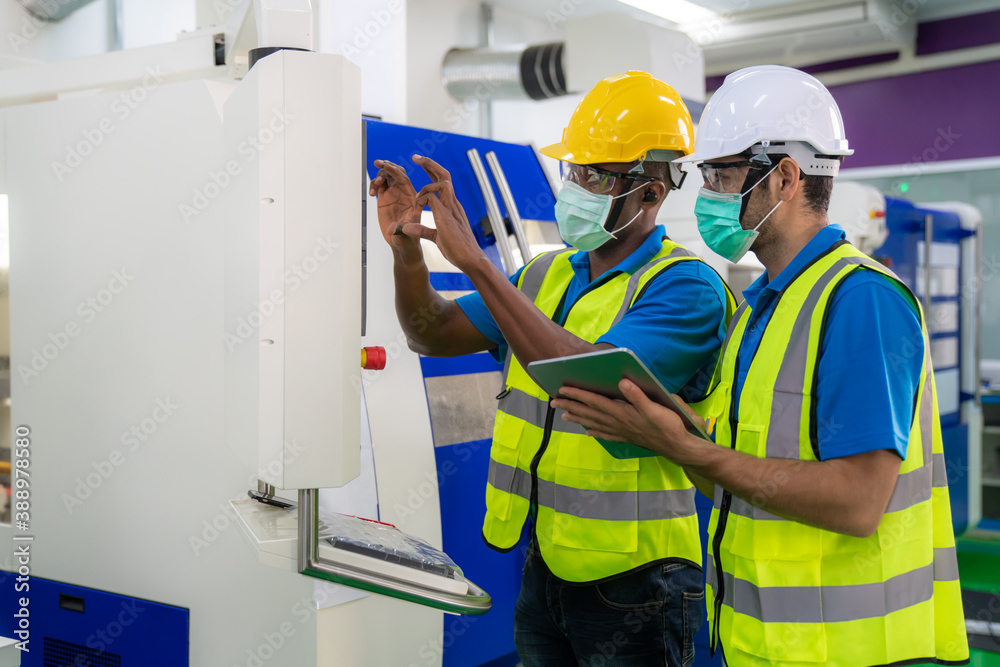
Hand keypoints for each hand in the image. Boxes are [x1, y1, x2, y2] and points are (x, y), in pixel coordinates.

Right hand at [369, 159, 421, 251]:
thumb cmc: (408, 237)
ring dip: (379, 176)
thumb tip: (392, 230)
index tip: (386, 166)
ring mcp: (394, 194)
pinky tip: (372, 193)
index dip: (394, 170)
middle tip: (378, 163)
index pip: (403, 178)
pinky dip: (374, 184)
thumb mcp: (406, 233)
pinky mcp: (385, 198)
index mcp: (412, 196)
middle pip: (395, 172)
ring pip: (387, 176)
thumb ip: (399, 229)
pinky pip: (379, 185)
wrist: (402, 242)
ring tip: (375, 188)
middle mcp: (403, 193)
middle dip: (387, 166)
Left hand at [408, 155, 488, 271]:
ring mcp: (452, 208)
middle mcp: (454, 204)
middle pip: (445, 175)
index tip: (420, 164)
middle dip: (429, 164)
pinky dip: (423, 199)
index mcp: (452, 207)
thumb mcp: (436, 238)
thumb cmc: (458, 251)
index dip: (432, 171)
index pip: (443, 182)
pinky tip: (418, 208)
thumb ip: (423, 230)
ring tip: (418, 196)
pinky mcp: (446, 216)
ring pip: (442, 182)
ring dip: (427, 185)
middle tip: (416, 157)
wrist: (470, 260)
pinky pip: (432, 198)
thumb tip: (409, 228)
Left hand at [551, 380, 705, 465]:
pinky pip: (606, 434)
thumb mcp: (655, 408)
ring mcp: (621, 432)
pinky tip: (588, 432)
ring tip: (564, 416)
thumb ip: (637, 396)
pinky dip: (595, 432)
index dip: (578, 395)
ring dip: (578, 419)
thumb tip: (622, 382)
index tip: (562, 390)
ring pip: (594, 424)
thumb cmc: (668, 426)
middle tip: (554, 402)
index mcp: (622, 413)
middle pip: (590, 413)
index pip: (595, 401)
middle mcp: (618, 423)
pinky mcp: (627, 437)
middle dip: (571, 406)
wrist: (677, 447)